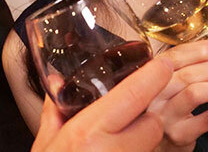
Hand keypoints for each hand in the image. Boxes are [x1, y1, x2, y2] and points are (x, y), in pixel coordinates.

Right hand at [31, 57, 172, 151]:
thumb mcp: (45, 144)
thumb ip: (55, 111)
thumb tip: (57, 81)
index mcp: (89, 132)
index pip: (134, 95)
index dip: (154, 76)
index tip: (162, 64)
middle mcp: (112, 151)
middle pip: (153, 123)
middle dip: (147, 117)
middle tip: (129, 118)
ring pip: (151, 145)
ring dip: (141, 141)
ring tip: (118, 143)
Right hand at [149, 34, 207, 151]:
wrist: (158, 145)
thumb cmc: (169, 109)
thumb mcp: (177, 83)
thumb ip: (196, 60)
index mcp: (153, 76)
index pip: (176, 56)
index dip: (202, 49)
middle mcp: (155, 95)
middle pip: (187, 74)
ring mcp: (165, 116)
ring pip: (195, 94)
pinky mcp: (179, 135)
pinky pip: (207, 120)